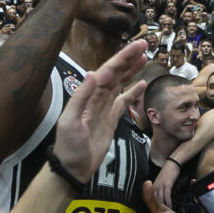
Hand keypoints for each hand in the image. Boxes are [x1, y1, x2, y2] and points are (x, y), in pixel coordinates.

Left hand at [54, 41, 146, 182]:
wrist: (73, 167)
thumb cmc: (69, 145)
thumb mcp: (71, 120)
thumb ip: (81, 96)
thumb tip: (93, 72)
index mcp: (88, 94)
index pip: (108, 71)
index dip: (123, 58)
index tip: (137, 46)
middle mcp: (97, 97)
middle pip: (115, 73)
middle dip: (128, 58)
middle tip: (144, 45)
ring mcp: (105, 107)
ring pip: (120, 83)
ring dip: (131, 70)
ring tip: (144, 58)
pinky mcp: (111, 119)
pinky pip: (124, 101)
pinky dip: (133, 91)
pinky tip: (142, 84)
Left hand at [153, 156, 180, 207]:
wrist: (172, 163)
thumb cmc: (168, 173)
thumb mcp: (160, 182)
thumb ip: (158, 190)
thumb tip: (159, 199)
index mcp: (152, 187)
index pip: (149, 200)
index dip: (150, 208)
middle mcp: (154, 187)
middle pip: (153, 202)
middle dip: (155, 211)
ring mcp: (160, 186)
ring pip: (159, 200)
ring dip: (162, 209)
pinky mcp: (167, 184)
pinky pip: (167, 196)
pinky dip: (168, 203)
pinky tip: (170, 208)